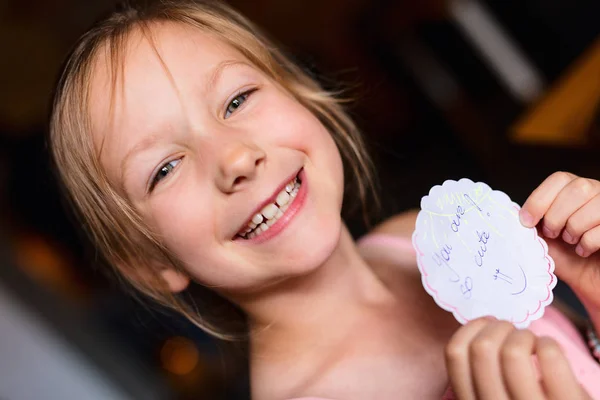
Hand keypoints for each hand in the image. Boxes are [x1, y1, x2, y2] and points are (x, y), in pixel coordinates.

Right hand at [445, 318, 590, 399]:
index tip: (487, 324)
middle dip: (499, 326)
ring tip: (533, 343)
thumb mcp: (493, 399)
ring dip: (524, 335)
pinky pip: (549, 356)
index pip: (454, 354)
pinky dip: (548, 343)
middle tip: (513, 331)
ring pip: (513, 351)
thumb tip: (483, 328)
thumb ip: (482, 376)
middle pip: (482, 347)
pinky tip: (549, 351)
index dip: (470, 328)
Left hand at [520, 172, 599, 310]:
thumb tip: (512, 211)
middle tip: (552, 233)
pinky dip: (588, 243)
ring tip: (571, 241)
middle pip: (577, 188)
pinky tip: (585, 250)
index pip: (559, 179)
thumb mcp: (541, 236)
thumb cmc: (565, 256)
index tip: (526, 221)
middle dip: (557, 215)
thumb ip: (531, 221)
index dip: (540, 199)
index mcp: (574, 189)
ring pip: (593, 206)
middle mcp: (597, 192)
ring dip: (574, 229)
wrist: (588, 280)